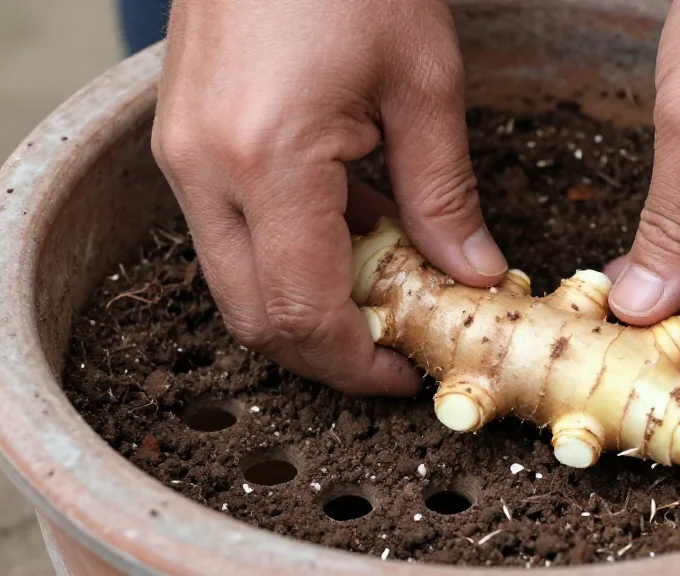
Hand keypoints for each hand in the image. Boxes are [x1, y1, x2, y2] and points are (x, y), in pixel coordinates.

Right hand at [151, 0, 506, 394]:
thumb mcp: (424, 84)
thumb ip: (445, 195)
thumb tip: (472, 274)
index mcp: (266, 160)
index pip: (303, 313)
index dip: (358, 365)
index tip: (407, 372)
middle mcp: (204, 169)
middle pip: (256, 316)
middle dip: (330, 351)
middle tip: (398, 345)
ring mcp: (185, 156)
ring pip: (238, 282)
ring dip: (309, 304)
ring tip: (385, 288)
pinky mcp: (186, 141)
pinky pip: (233, 234)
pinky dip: (289, 256)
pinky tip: (349, 233)